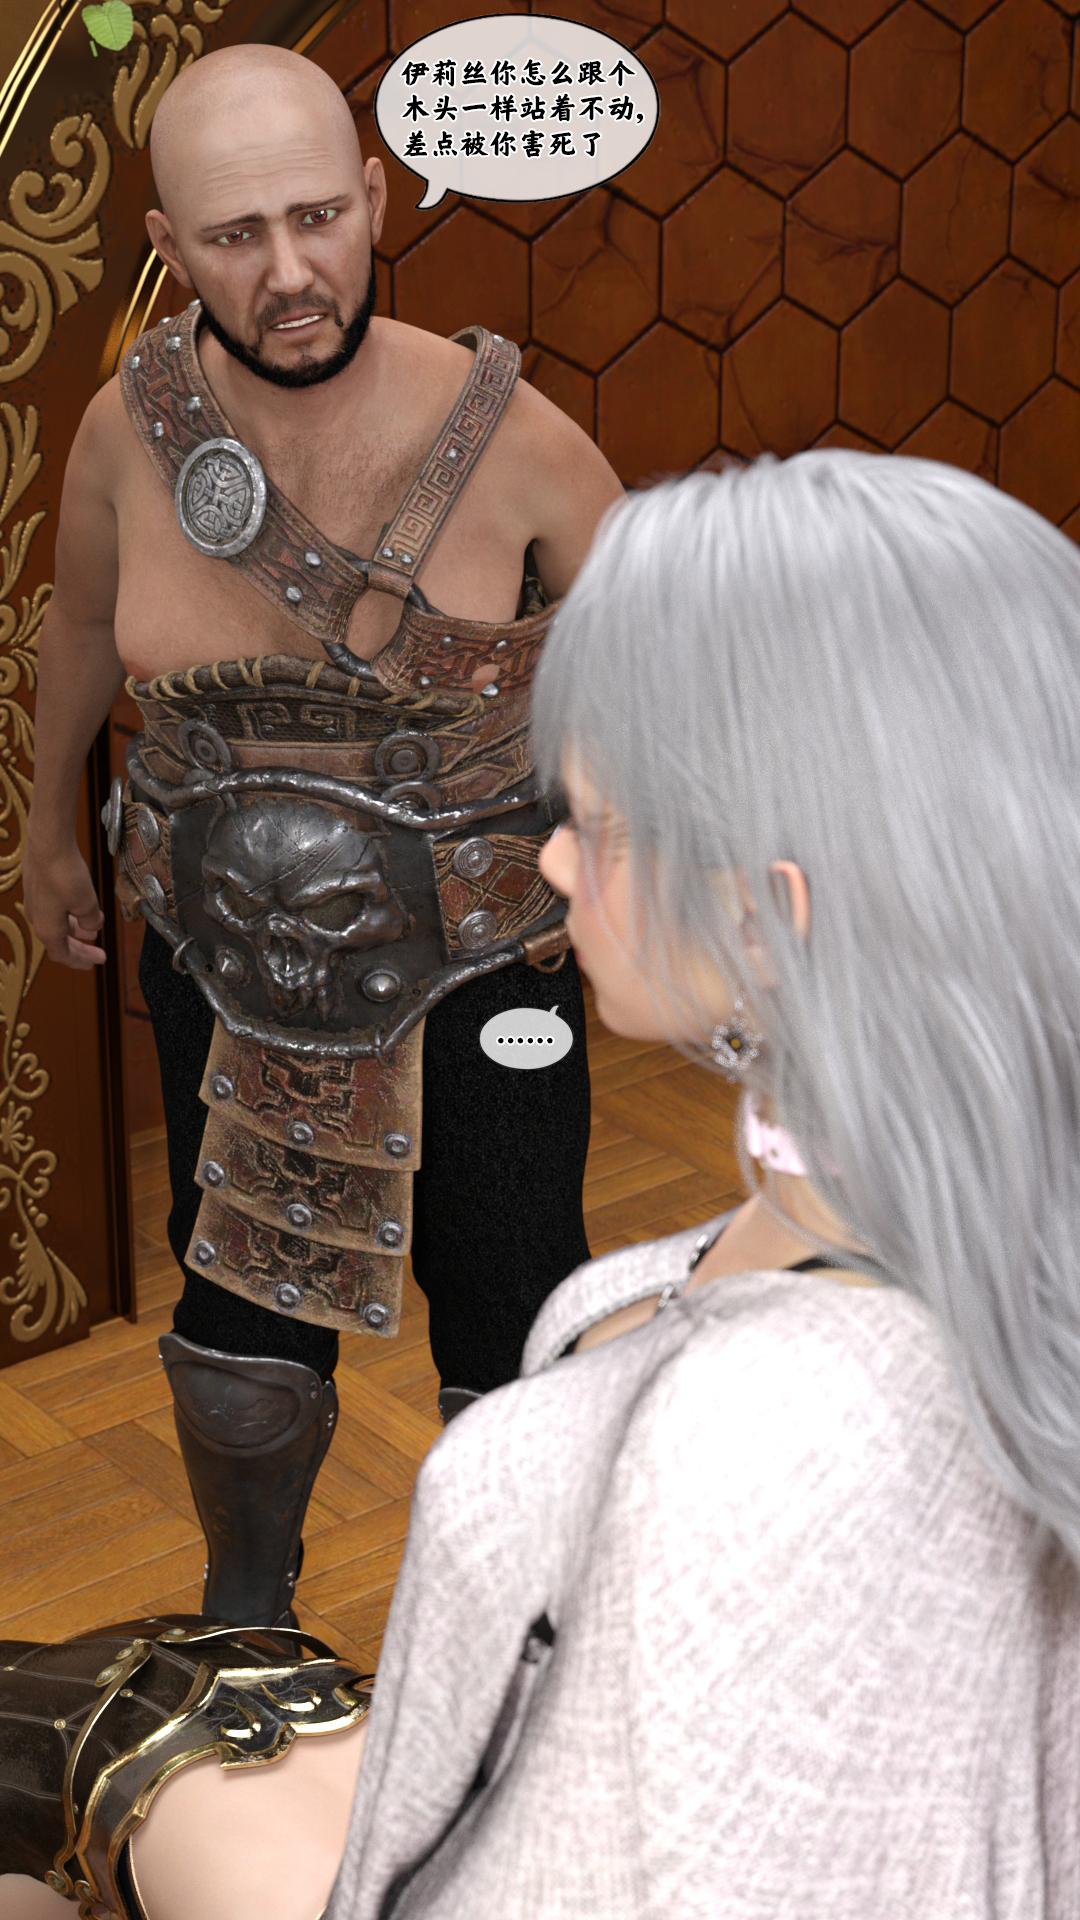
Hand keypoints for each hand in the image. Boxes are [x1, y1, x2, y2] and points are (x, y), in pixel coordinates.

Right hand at [23, 845, 106, 968]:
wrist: (48, 844)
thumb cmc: (65, 876)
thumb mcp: (87, 904)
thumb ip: (91, 920)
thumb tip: (93, 925)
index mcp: (48, 929)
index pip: (62, 955)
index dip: (80, 961)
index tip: (97, 962)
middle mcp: (37, 918)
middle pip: (60, 942)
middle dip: (81, 949)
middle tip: (98, 954)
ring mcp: (35, 901)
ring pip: (57, 924)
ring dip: (75, 930)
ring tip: (92, 932)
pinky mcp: (37, 886)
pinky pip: (54, 908)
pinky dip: (69, 914)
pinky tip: (82, 908)